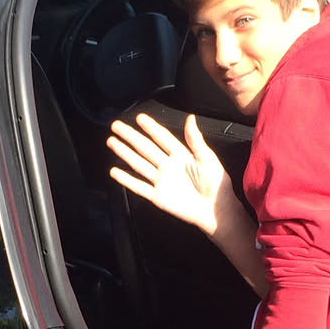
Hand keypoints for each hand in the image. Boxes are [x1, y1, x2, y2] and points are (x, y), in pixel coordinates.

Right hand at [108, 113, 236, 237]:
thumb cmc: (217, 185)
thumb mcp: (208, 158)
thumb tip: (191, 118)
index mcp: (181, 155)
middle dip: (130, 136)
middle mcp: (168, 166)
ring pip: (138, 163)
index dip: (150, 127)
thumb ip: (195, 139)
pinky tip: (115, 172)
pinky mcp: (157, 196)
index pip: (162, 137)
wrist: (216, 210)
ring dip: (124, 153)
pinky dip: (126, 180)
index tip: (139, 117)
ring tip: (112, 142)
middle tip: (117, 126)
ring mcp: (161, 181)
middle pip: (145, 148)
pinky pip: (139, 186)